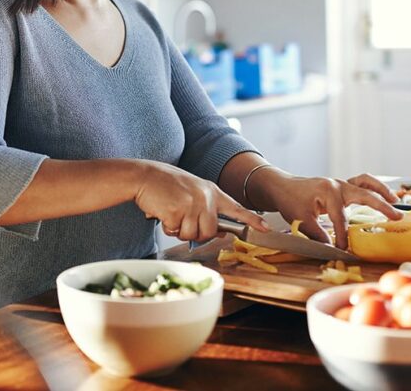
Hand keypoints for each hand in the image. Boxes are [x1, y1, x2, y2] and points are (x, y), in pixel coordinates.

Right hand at [132, 160, 268, 241]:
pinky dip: (167, 227)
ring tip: (172, 214)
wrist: (144, 176)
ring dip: (180, 230)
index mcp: (211, 191)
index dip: (252, 220)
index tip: (266, 228)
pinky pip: (176, 232)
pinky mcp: (177, 211)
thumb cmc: (166, 185)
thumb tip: (222, 231)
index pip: (236, 208)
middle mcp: (205, 197)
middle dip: (196, 232)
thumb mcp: (192, 192)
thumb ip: (208, 209)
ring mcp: (192, 204)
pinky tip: (163, 213)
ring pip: (193, 235)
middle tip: (182, 220)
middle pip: (210, 231)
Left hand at [253, 171, 401, 249]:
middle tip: (396, 218)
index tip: (344, 250)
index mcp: (328, 192)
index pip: (341, 219)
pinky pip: (361, 183)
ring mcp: (340, 183)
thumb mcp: (300, 219)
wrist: (282, 186)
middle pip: (364, 195)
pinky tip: (384, 197)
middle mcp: (338, 185)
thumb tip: (333, 248)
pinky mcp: (341, 186)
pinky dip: (373, 188)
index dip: (343, 236)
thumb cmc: (289, 200)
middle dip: (381, 206)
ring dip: (382, 191)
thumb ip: (317, 234)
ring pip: (366, 182)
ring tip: (396, 201)